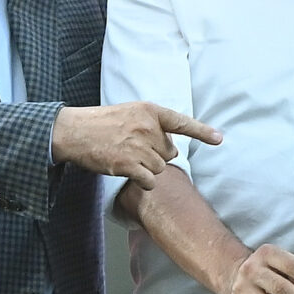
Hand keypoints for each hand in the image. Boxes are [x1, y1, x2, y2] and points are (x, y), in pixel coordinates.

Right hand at [53, 102, 220, 187]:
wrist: (74, 131)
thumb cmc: (101, 123)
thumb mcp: (130, 113)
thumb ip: (152, 125)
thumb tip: (172, 148)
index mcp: (149, 111)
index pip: (181, 122)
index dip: (202, 132)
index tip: (219, 139)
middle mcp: (147, 127)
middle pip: (169, 153)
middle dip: (155, 154)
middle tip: (132, 147)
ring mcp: (138, 146)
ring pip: (160, 167)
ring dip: (146, 168)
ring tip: (126, 156)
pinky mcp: (128, 164)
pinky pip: (150, 180)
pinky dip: (143, 181)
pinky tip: (128, 172)